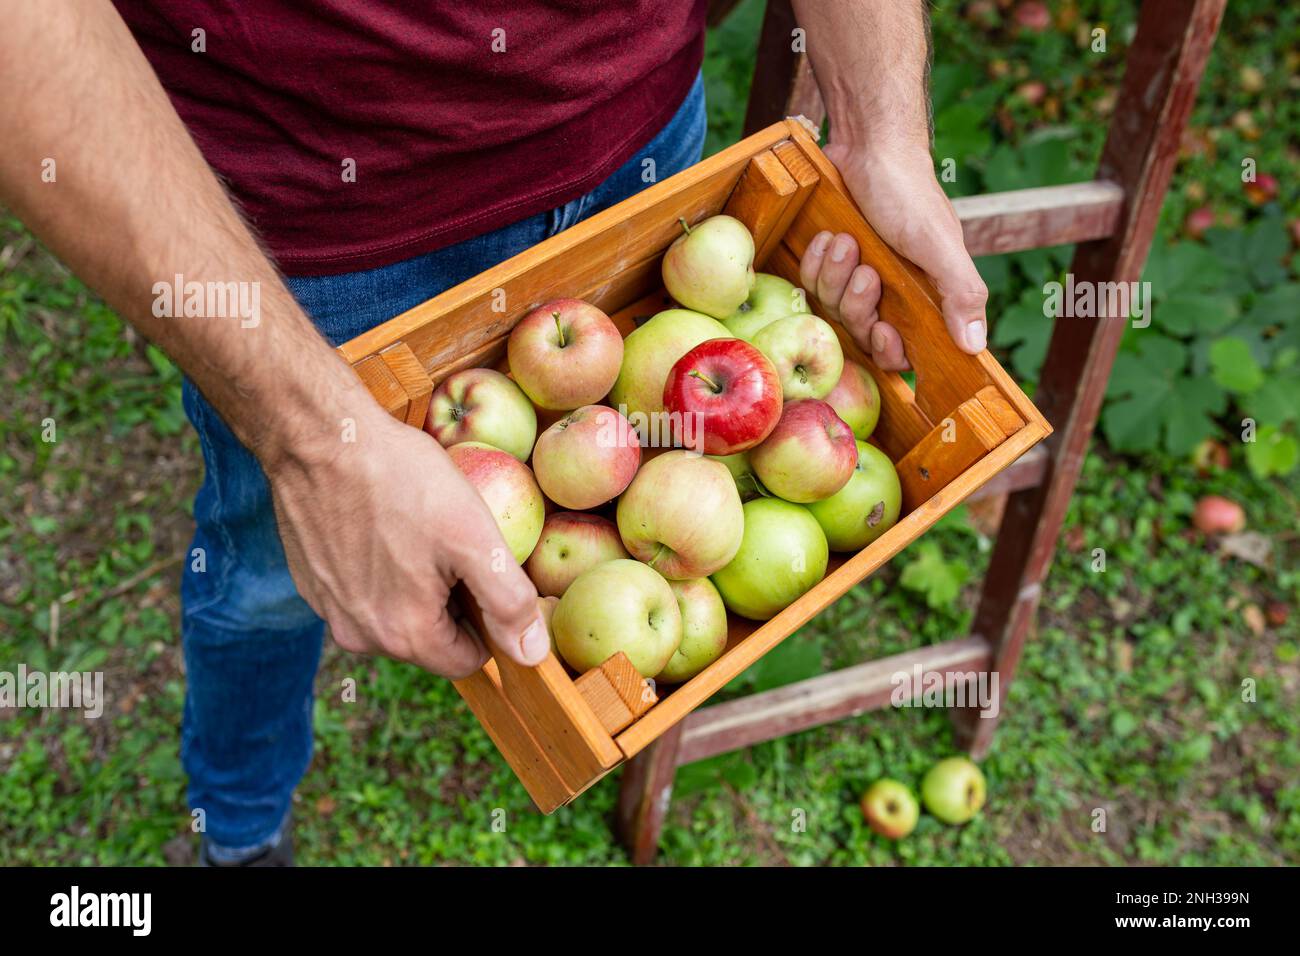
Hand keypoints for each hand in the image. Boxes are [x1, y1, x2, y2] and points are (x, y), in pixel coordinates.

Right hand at [265, 403, 546, 678]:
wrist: (322, 437)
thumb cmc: (402, 481)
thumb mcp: (473, 537)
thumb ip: (507, 602)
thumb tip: (532, 654)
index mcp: (404, 636)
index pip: (469, 657)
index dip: (485, 614)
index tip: (477, 563)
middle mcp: (360, 636)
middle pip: (432, 637)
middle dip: (449, 597)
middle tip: (448, 538)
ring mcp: (329, 610)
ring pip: (396, 613)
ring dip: (414, 581)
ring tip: (415, 527)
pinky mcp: (312, 582)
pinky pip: (362, 591)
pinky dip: (378, 566)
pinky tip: (382, 523)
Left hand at [801, 142, 987, 370]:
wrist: (869, 147)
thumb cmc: (909, 194)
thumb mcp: (940, 245)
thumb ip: (961, 293)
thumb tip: (976, 346)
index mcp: (922, 297)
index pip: (902, 352)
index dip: (889, 351)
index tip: (884, 330)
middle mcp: (888, 293)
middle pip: (861, 332)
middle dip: (858, 304)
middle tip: (867, 270)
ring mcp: (854, 278)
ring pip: (833, 305)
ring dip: (836, 274)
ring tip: (846, 240)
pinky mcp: (828, 262)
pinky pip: (810, 283)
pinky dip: (816, 261)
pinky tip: (827, 236)